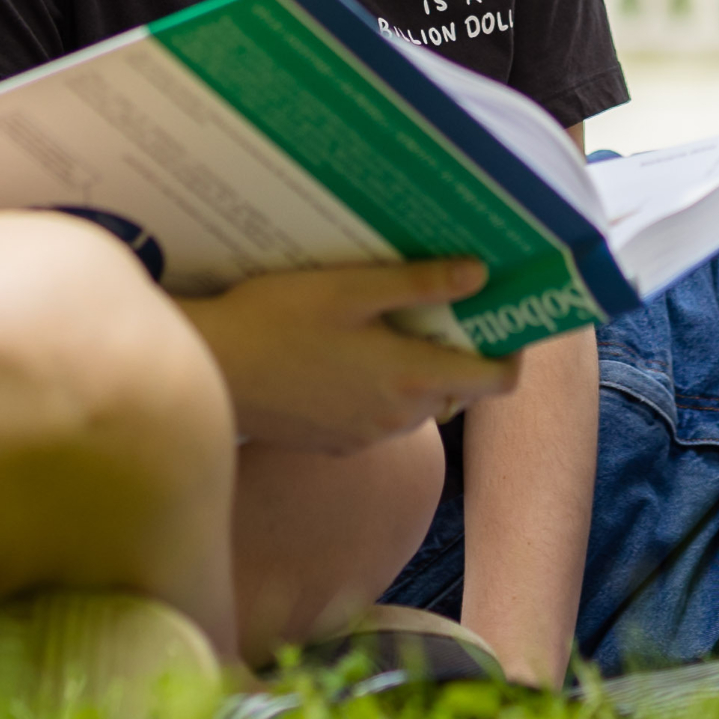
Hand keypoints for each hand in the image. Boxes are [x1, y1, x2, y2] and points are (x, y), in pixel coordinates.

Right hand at [175, 260, 519, 452]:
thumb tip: (480, 275)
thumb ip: (418, 284)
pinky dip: (378, 388)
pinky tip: (344, 354)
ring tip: (384, 321)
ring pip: (416, 402)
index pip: (496, 381)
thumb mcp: (349, 289)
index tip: (501, 315)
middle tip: (436, 302)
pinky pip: (378, 416)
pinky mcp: (335, 443)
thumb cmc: (276, 320)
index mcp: (410, 379)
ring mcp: (365, 437)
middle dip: (457, 349)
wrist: (209, 370)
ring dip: (415, 368)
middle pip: (457, 389)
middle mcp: (397, 419)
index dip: (510, 350)